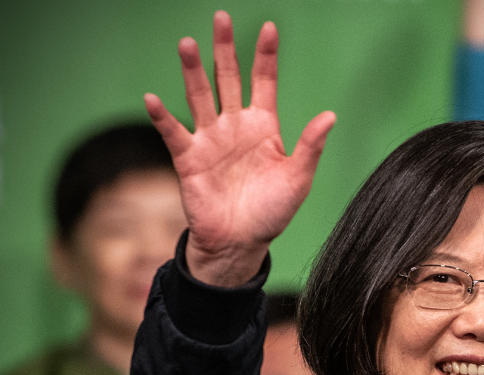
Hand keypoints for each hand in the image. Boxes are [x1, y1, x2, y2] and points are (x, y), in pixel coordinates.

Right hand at [145, 11, 335, 285]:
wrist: (241, 243)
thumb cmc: (271, 212)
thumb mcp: (298, 179)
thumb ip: (310, 146)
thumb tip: (330, 115)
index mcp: (263, 127)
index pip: (264, 82)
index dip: (266, 56)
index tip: (269, 27)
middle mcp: (235, 127)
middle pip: (228, 79)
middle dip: (225, 50)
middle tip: (221, 17)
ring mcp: (210, 140)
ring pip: (200, 97)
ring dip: (193, 72)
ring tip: (188, 43)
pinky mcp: (189, 159)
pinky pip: (173, 133)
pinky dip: (162, 116)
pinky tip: (153, 98)